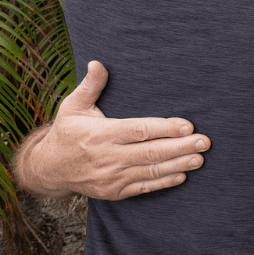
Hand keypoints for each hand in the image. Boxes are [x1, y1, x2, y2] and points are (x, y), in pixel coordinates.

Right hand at [13, 61, 210, 199]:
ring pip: (150, 171)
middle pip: (151, 152)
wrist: (48, 170)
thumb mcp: (73, 107)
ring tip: (200, 158)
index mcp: (101, 134)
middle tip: (205, 142)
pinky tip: (182, 175)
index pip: (139, 131)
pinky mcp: (114, 192)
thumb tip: (98, 62)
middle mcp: (108, 157)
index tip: (188, 125)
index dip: (165, 129)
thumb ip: (91, 86)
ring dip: (178, 165)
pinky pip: (143, 187)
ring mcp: (111, 177)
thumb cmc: (67, 133)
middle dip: (181, 147)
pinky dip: (163, 182)